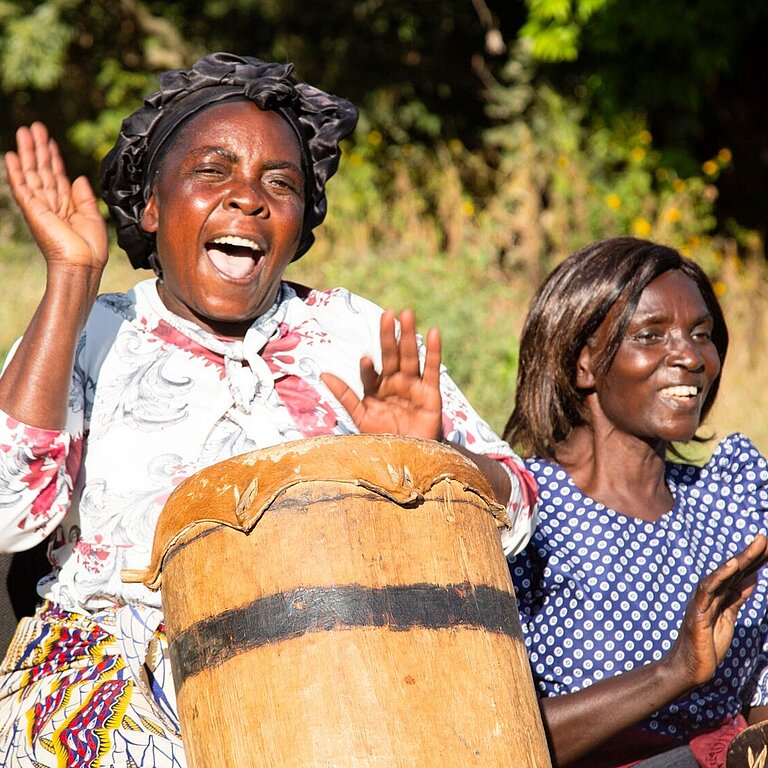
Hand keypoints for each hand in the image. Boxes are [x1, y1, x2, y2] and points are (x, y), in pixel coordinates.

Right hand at [5, 122, 107, 270]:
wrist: (83, 264)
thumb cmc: (90, 249)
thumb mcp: (93, 217)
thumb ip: (85, 197)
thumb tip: (77, 177)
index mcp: (67, 206)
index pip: (57, 176)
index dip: (54, 157)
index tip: (50, 140)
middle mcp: (51, 204)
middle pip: (42, 170)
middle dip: (38, 148)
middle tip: (34, 126)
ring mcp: (40, 206)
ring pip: (32, 173)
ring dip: (28, 151)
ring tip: (24, 131)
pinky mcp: (33, 210)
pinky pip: (22, 187)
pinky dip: (16, 171)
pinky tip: (12, 155)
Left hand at [321, 308, 442, 439]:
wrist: (409, 458)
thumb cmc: (384, 438)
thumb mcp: (361, 416)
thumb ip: (345, 395)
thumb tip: (323, 373)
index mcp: (377, 388)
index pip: (370, 373)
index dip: (368, 368)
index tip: (364, 361)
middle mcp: (395, 383)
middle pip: (391, 355)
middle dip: (388, 336)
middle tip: (387, 314)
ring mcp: (413, 386)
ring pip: (410, 357)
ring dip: (408, 336)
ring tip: (407, 314)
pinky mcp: (431, 393)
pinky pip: (432, 370)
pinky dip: (433, 352)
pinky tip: (433, 333)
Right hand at [666, 533, 767, 688]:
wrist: (689, 668)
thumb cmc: (707, 644)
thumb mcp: (728, 617)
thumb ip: (736, 596)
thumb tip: (750, 576)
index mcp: (719, 594)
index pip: (740, 573)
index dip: (755, 559)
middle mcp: (710, 593)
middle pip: (734, 570)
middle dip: (752, 554)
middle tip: (766, 538)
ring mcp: (703, 601)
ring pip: (724, 576)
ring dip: (742, 559)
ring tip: (758, 544)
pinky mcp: (698, 611)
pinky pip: (709, 590)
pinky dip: (720, 575)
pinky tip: (733, 564)